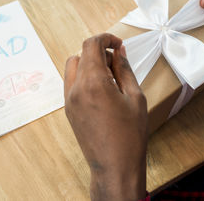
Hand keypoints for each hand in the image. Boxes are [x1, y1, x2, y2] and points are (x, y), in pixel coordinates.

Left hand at [64, 33, 147, 200]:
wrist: (115, 166)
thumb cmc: (130, 134)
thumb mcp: (135, 97)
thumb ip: (124, 70)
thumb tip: (119, 51)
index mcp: (93, 82)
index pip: (91, 45)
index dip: (106, 38)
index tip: (118, 43)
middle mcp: (75, 88)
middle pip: (81, 54)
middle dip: (99, 51)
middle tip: (117, 62)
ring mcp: (69, 100)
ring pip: (72, 67)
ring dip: (89, 63)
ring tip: (109, 76)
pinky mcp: (68, 110)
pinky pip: (71, 82)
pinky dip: (83, 76)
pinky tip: (101, 89)